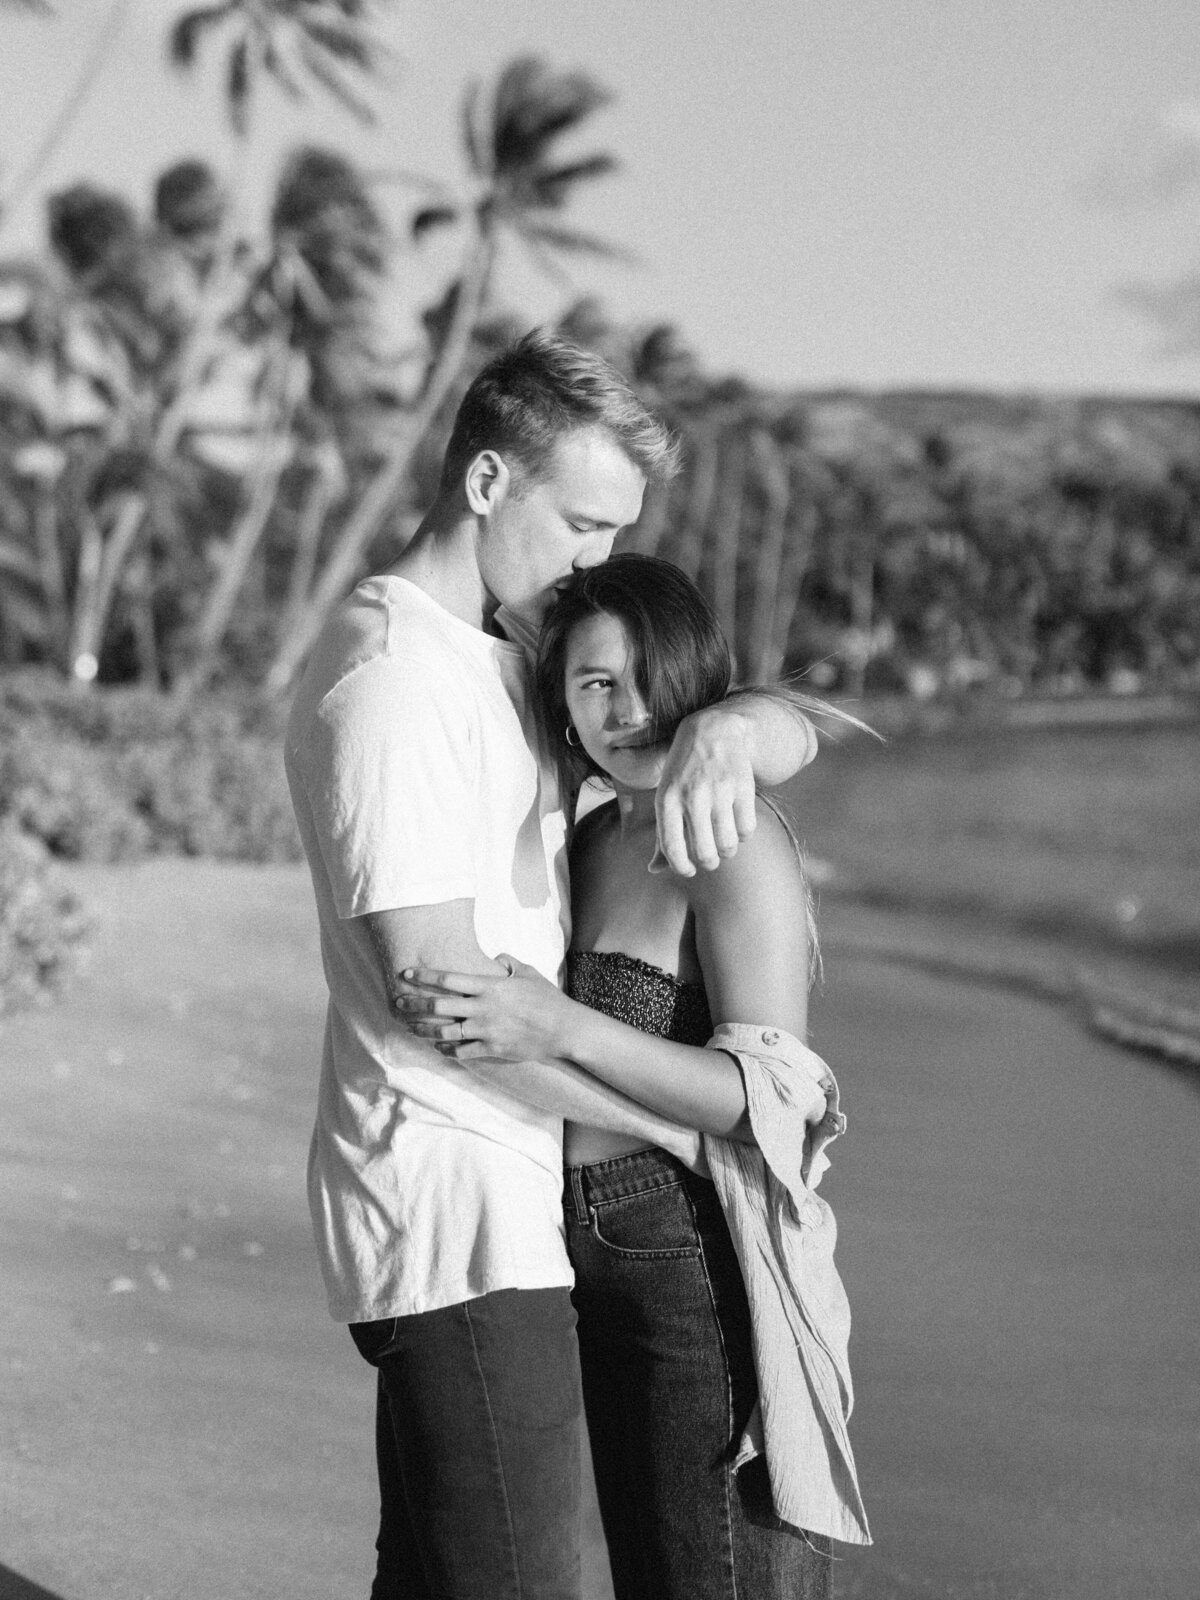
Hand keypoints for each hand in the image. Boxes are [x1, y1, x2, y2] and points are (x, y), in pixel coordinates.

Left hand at [394, 955, 570, 1061]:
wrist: (563, 1029)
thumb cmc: (547, 998)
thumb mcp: (528, 972)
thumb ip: (508, 963)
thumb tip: (495, 958)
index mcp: (490, 987)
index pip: (450, 979)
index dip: (425, 976)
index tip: (407, 974)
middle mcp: (483, 1008)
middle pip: (440, 1006)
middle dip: (415, 1004)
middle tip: (397, 1002)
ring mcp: (486, 1030)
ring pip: (445, 1031)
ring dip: (424, 1030)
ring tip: (410, 1027)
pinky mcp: (492, 1049)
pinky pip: (462, 1051)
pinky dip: (447, 1049)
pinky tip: (438, 1046)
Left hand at [652, 703, 756, 875]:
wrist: (713, 731)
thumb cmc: (684, 772)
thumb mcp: (666, 797)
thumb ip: (662, 835)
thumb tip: (654, 870)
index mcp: (667, 799)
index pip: (672, 848)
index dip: (681, 868)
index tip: (688, 870)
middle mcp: (692, 796)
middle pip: (705, 853)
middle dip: (709, 863)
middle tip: (709, 858)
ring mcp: (719, 791)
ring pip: (728, 845)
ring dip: (727, 851)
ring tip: (722, 842)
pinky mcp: (743, 787)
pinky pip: (747, 830)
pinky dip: (743, 834)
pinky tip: (735, 823)